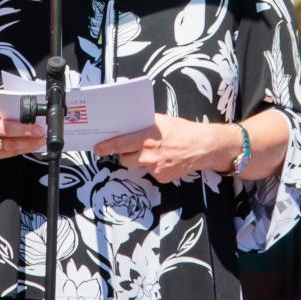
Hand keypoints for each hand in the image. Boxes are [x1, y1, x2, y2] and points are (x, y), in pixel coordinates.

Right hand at [0, 92, 45, 161]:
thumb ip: (7, 102)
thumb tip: (29, 103)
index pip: (5, 113)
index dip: (21, 117)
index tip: (36, 119)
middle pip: (7, 131)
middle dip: (26, 132)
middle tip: (40, 132)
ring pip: (9, 145)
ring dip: (27, 144)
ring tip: (40, 141)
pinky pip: (7, 153)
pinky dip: (21, 150)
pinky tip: (30, 147)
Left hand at [94, 114, 234, 182]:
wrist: (203, 147)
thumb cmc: (183, 131)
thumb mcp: (162, 121)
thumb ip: (144, 124)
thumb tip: (129, 125)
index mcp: (146, 138)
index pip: (120, 144)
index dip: (106, 147)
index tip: (98, 149)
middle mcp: (148, 155)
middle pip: (125, 159)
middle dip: (125, 154)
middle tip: (131, 148)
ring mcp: (155, 169)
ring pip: (138, 166)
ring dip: (140, 160)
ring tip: (154, 152)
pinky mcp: (162, 178)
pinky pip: (150, 173)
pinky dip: (153, 167)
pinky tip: (164, 159)